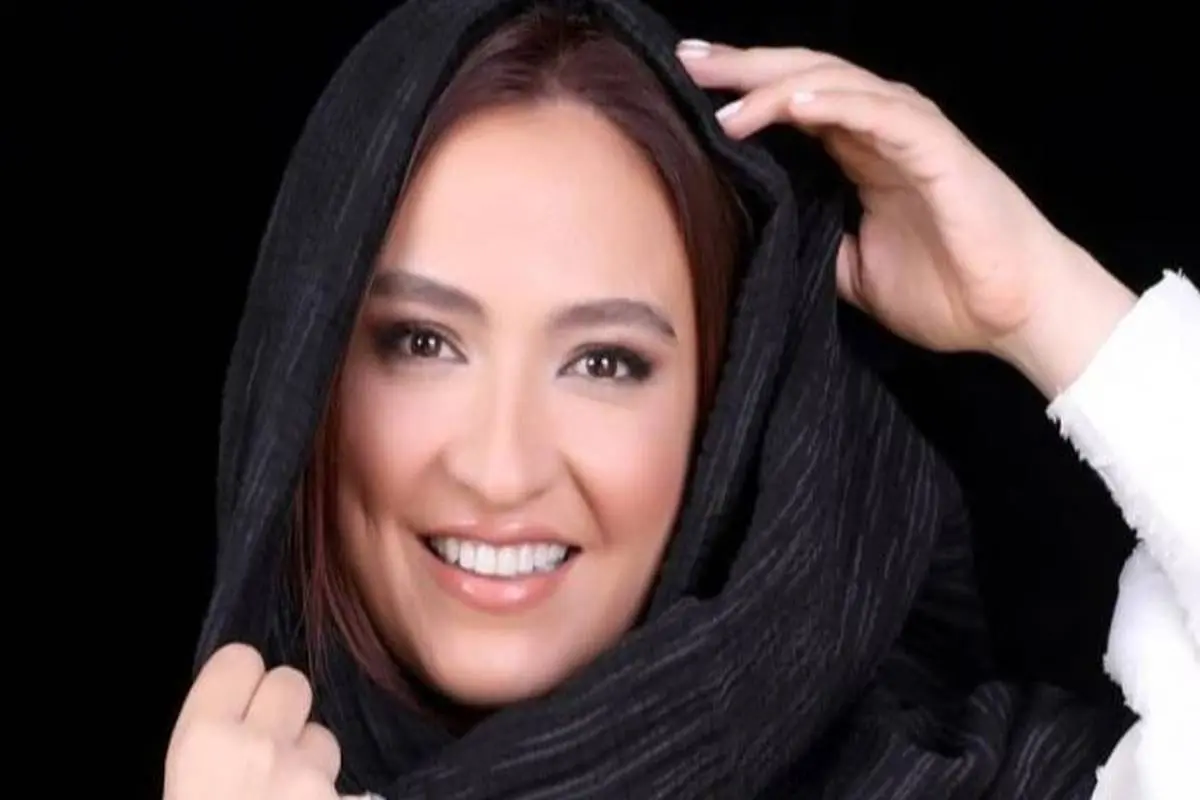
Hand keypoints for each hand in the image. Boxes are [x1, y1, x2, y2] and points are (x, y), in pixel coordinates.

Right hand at [164, 643, 341, 799]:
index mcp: (204, 743)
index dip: (237, 680)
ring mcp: (311, 776)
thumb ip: (206, 749)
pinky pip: (345, 783)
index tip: (233, 704)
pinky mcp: (348, 799)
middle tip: (264, 750)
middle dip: (281, 709)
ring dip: (308, 757)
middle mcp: (261, 747)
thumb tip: (229, 726)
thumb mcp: (177, 788)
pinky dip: (328, 794)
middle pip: (292, 683)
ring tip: (287, 789)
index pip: (238, 660)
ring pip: (323, 735)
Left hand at [677, 41, 1134, 394]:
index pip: (794, 105)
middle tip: (688, 60)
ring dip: (777, 84)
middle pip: (805, 79)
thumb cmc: (948, 290)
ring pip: (837, 85)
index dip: (742, 92)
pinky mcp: (940, 152)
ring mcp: (913, 135)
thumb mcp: (854, 271)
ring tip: (723, 93)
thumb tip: (761, 238)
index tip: (686, 86)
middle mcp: (884, 131)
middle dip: (744, 69)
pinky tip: (792, 101)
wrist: (1016, 315)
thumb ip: (814, 242)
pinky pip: (882, 115)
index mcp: (862, 153)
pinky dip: (837, 102)